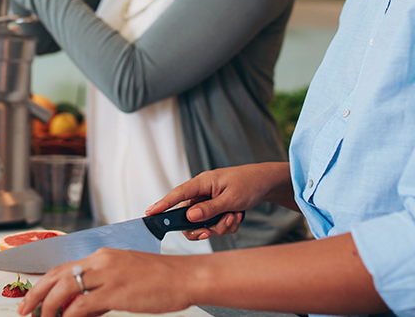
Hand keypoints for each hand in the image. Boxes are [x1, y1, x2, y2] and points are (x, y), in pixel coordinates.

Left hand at [18, 248, 194, 316]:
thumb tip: (82, 307)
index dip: (44, 283)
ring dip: (48, 307)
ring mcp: (108, 275)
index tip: (31, 297)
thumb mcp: (126, 277)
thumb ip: (102, 290)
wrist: (185, 276)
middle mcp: (101, 260)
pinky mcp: (116, 291)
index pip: (63, 266)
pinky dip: (69, 316)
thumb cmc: (162, 278)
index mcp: (103, 254)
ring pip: (64, 288)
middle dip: (36, 294)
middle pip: (57, 275)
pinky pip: (82, 304)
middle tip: (24, 310)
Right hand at [145, 163, 294, 240]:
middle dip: (202, 227)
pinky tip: (237, 215)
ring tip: (234, 216)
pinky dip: (226, 224)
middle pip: (188, 217)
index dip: (162, 204)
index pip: (178, 194)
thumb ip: (210, 209)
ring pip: (203, 223)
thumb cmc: (248, 184)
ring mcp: (209, 201)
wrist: (265, 183)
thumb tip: (189, 217)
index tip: (149, 213)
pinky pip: (214, 224)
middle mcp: (202, 192)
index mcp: (202, 183)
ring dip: (219, 226)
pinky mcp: (216, 209)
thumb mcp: (231, 199)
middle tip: (211, 231)